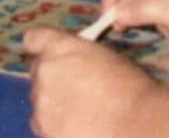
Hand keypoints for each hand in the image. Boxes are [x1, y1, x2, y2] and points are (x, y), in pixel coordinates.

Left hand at [25, 27, 159, 137]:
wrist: (135, 124)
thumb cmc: (130, 87)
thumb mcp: (106, 57)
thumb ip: (82, 57)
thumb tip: (78, 65)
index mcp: (61, 47)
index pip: (34, 39)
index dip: (41, 47)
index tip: (51, 55)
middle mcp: (45, 72)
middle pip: (38, 71)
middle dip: (52, 78)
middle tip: (74, 89)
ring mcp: (41, 103)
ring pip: (39, 99)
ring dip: (53, 103)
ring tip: (79, 112)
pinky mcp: (42, 129)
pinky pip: (41, 123)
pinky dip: (54, 125)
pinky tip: (76, 127)